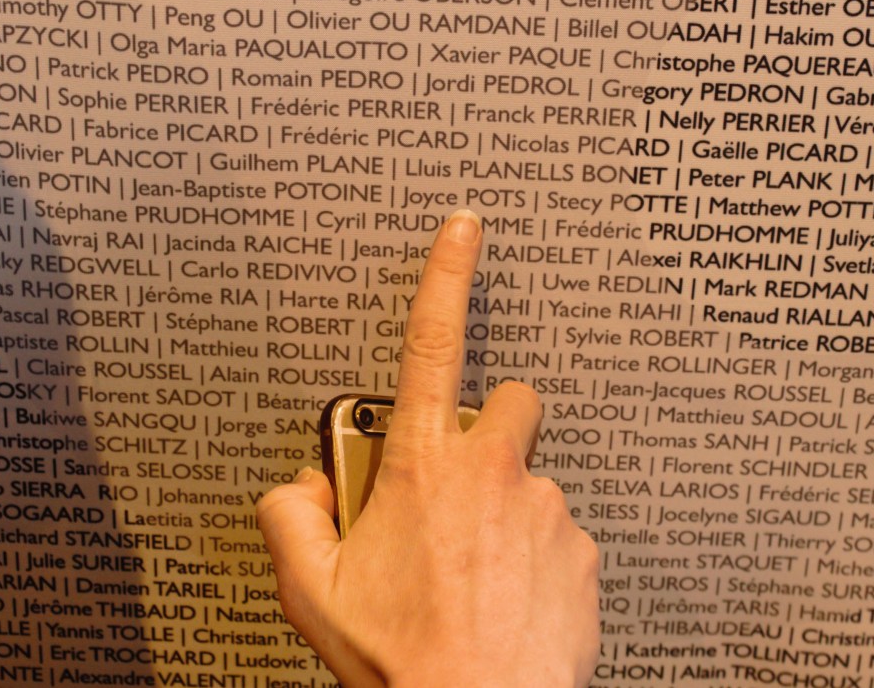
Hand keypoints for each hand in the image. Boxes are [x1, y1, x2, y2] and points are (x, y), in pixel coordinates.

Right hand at [257, 209, 599, 686]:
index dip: (447, 275)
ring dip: (508, 507)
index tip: (465, 229)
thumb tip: (302, 488)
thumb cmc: (403, 660)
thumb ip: (292, 518)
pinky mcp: (581, 550)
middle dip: (489, 429)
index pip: (431, 344)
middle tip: (461, 487)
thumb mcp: (312, 591)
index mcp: (422, 469)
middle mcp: (491, 473)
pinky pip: (560, 533)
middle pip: (507, 403)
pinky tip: (510, 598)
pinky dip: (537, 556)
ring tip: (477, 573)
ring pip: (530, 478)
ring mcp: (544, 509)